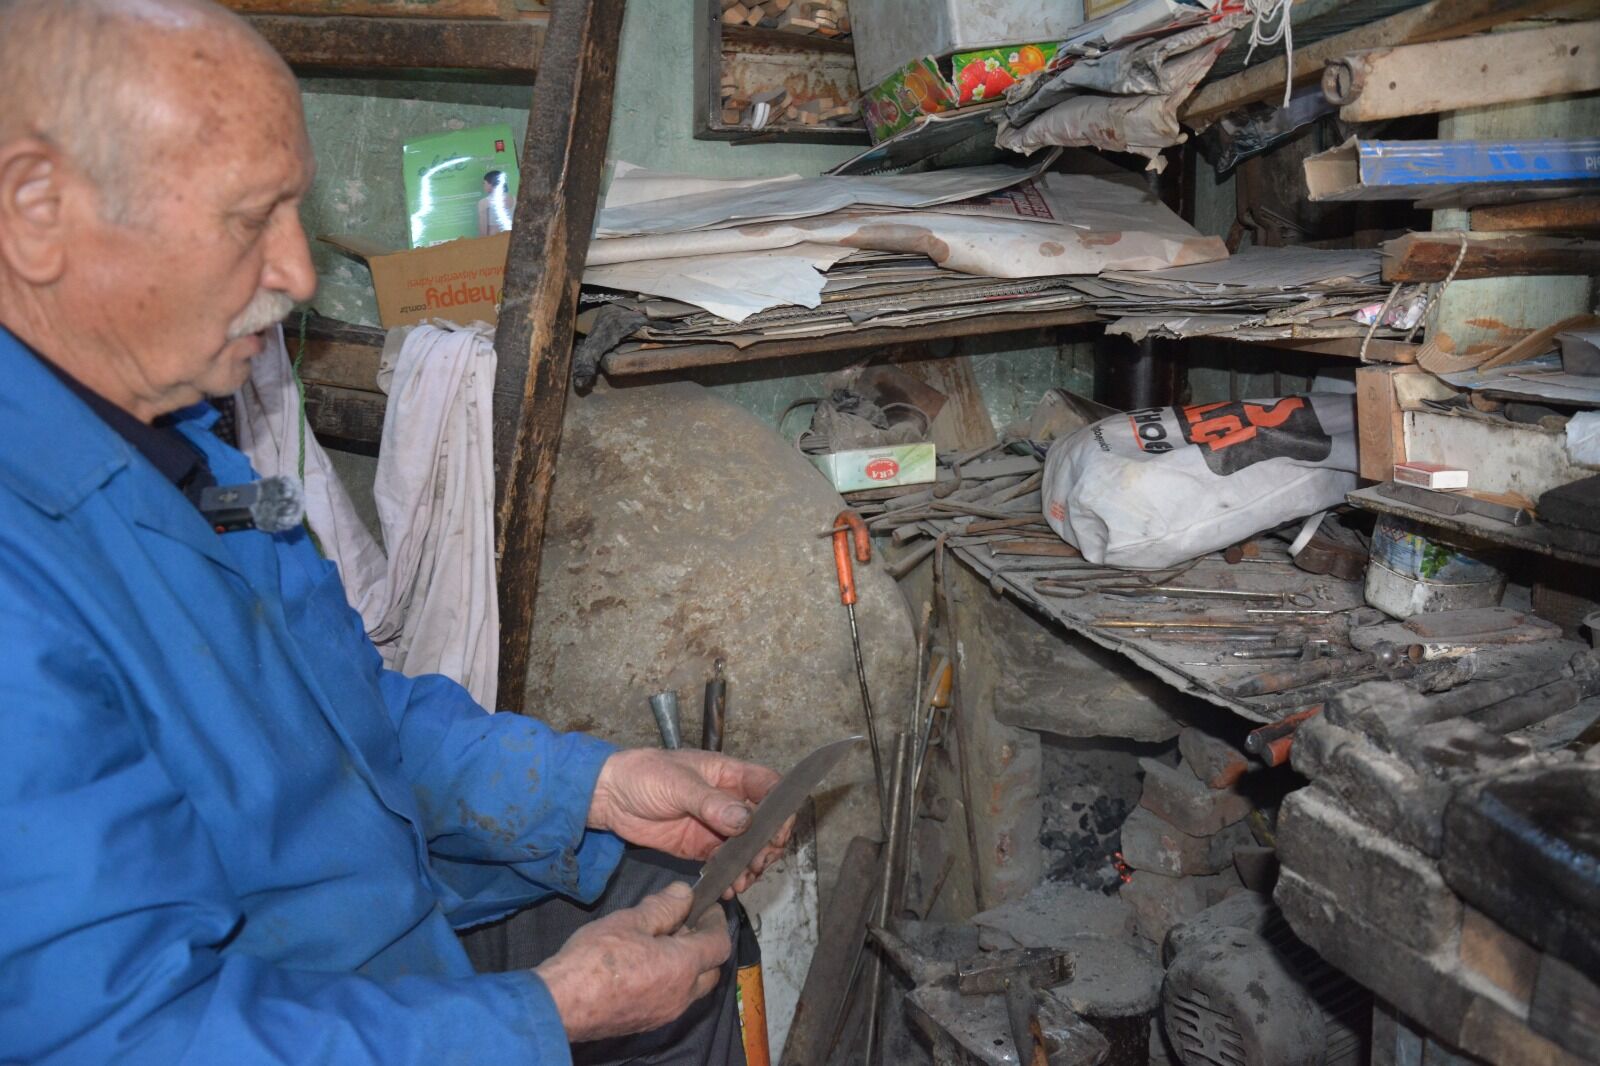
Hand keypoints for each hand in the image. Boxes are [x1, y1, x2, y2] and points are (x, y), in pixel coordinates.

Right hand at [535, 882, 730, 1041]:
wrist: (563, 1004)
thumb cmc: (597, 958)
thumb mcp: (630, 921)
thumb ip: (663, 907)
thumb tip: (684, 893)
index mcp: (684, 966)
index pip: (719, 944)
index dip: (716, 922)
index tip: (706, 907)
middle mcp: (682, 995)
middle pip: (711, 970)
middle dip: (704, 946)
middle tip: (684, 924)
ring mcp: (666, 1013)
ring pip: (692, 988)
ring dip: (688, 965)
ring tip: (662, 943)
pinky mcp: (647, 1023)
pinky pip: (672, 1000)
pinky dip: (671, 981)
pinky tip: (646, 966)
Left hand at [589, 748, 789, 894]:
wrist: (609, 796)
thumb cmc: (643, 775)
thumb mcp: (678, 784)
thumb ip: (711, 802)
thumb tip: (745, 820)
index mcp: (728, 774)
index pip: (769, 786)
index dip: (779, 808)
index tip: (775, 833)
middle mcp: (728, 800)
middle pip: (765, 822)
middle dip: (767, 845)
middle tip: (757, 864)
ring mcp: (716, 826)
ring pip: (748, 847)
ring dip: (751, 865)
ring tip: (741, 881)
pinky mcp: (702, 847)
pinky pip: (726, 863)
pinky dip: (732, 876)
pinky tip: (728, 887)